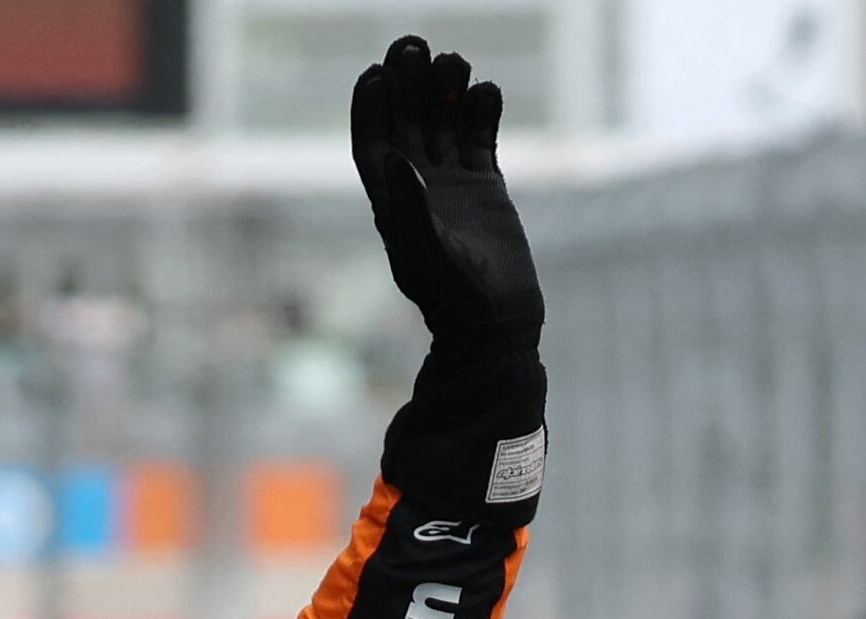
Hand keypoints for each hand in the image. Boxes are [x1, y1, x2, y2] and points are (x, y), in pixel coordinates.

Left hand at [351, 37, 543, 357]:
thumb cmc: (455, 301)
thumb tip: (393, 160)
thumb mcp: (428, 256)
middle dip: (407, 84)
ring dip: (445, 89)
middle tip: (413, 44)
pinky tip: (487, 87)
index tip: (373, 73)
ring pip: (443, 122)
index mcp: (392, 203)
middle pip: (407, 122)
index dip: (370, 109)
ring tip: (454, 60)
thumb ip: (410, 210)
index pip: (372, 144)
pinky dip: (482, 111)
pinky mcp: (485, 186)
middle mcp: (417, 187)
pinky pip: (479, 136)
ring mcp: (451, 184)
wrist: (496, 326)